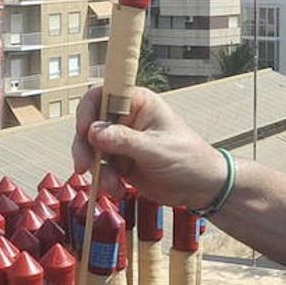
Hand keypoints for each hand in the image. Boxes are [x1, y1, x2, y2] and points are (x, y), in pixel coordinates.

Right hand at [71, 84, 227, 209]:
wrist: (201, 187)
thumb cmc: (188, 158)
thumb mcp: (156, 149)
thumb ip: (124, 141)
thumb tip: (93, 131)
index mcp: (138, 102)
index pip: (103, 94)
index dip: (88, 109)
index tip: (84, 131)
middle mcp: (126, 118)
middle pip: (90, 124)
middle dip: (84, 147)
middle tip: (84, 167)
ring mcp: (121, 141)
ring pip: (91, 149)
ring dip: (96, 169)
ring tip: (112, 186)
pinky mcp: (119, 162)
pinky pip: (100, 168)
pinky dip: (103, 180)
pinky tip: (117, 189)